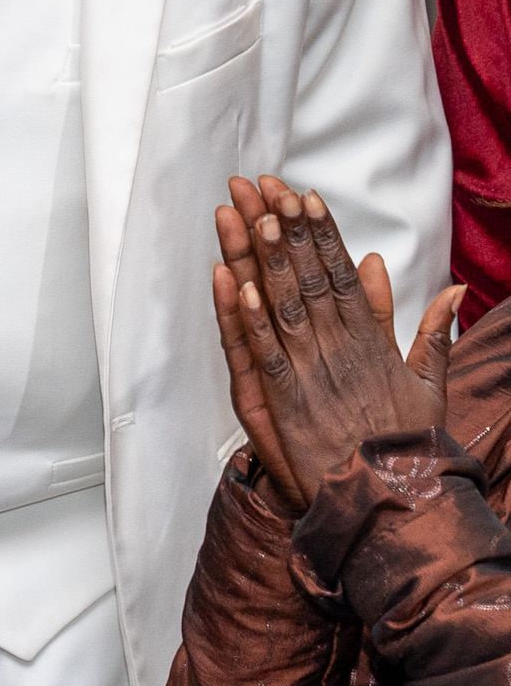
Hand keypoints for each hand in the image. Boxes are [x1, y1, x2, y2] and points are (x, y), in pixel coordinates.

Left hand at [212, 175, 460, 511]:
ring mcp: (312, 373)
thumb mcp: (428, 383)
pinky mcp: (285, 401)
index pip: (341, 275)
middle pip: (308, 279)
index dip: (320, 233)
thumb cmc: (405, 443)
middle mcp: (341, 349)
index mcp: (372, 341)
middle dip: (285, 231)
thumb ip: (430, 334)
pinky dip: (251, 319)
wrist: (394, 499)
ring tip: (249, 216)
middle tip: (263, 186)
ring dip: (264, 260)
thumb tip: (447, 290)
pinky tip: (238, 284)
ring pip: (282, 306)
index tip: (303, 196)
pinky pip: (263, 353)